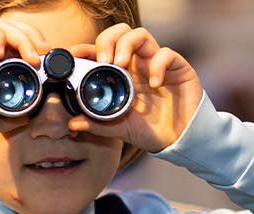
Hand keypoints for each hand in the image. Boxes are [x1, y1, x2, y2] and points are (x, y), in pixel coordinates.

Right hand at [0, 18, 48, 134]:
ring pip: (3, 25)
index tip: (45, 62)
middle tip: (43, 54)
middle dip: (32, 38)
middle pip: (13, 31)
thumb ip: (10, 117)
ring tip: (30, 57)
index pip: (16, 46)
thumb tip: (27, 118)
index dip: (33, 48)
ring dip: (21, 37)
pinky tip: (0, 53)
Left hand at [65, 24, 201, 152]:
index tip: (74, 56)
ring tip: (121, 64)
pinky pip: (166, 54)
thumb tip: (73, 123)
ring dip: (127, 44)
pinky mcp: (177, 67)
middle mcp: (136, 64)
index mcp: (120, 74)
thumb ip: (98, 124)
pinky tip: (155, 83)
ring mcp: (156, 63)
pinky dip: (158, 64)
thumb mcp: (120, 129)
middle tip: (103, 61)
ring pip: (140, 34)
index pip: (101, 51)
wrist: (180, 140)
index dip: (86, 48)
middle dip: (108, 41)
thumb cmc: (150, 130)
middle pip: (119, 33)